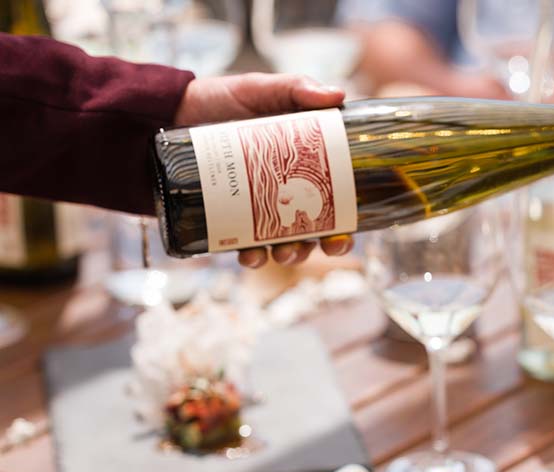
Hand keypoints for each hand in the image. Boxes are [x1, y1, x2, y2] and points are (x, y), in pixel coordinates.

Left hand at [175, 73, 355, 267]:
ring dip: (290, 255)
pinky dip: (251, 256)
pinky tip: (250, 256)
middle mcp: (282, 191)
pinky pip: (243, 245)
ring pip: (283, 243)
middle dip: (323, 245)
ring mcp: (255, 208)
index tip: (349, 232)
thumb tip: (337, 96)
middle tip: (323, 246)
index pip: (334, 198)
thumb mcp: (258, 89)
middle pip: (315, 227)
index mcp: (300, 166)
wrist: (161, 114)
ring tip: (283, 253)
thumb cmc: (214, 100)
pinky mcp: (225, 219)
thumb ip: (294, 89)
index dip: (347, 220)